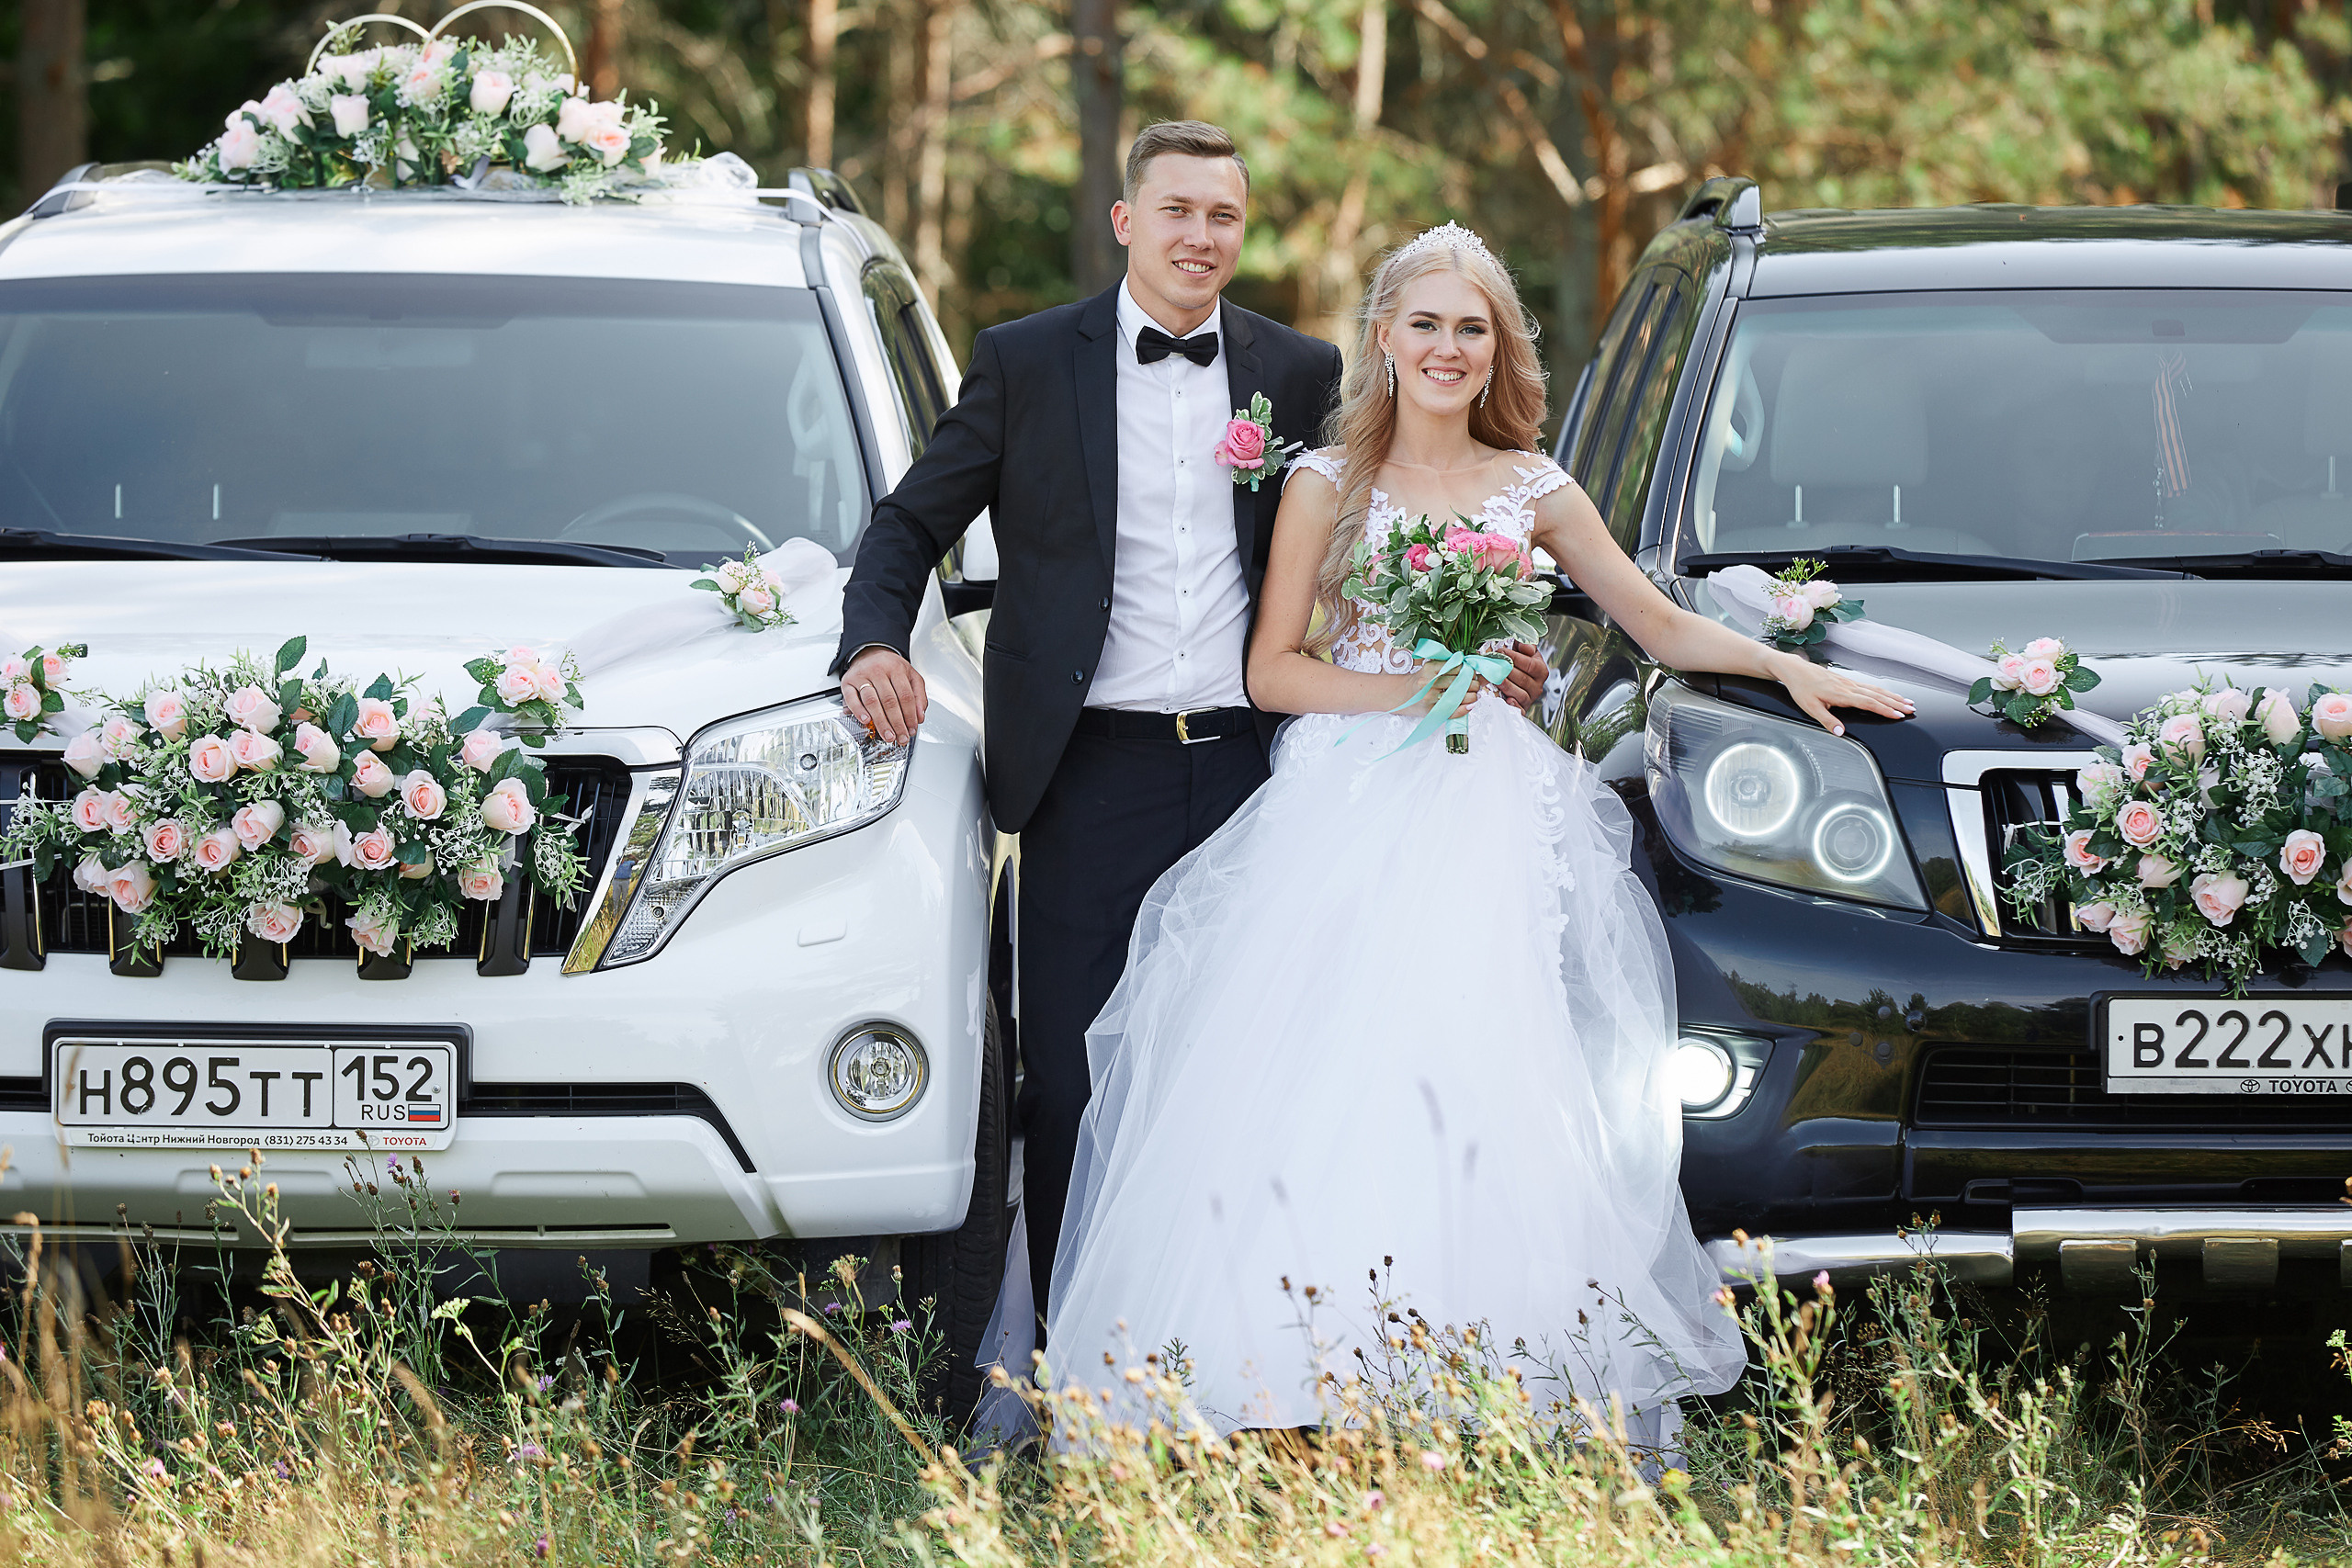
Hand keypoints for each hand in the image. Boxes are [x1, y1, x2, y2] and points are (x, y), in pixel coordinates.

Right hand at [841, 646, 927, 744]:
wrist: (870, 652)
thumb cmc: (891, 667)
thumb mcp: (911, 675)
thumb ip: (919, 695)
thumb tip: (920, 716)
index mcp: (896, 669)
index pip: (906, 696)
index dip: (910, 715)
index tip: (912, 729)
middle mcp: (879, 671)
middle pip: (889, 701)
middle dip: (897, 723)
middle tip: (901, 737)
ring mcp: (862, 676)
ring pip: (872, 701)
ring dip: (881, 722)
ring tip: (887, 735)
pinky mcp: (848, 681)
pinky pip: (852, 698)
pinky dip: (858, 711)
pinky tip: (866, 721)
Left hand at [1500, 641, 1545, 712]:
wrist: (1516, 677)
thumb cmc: (1519, 663)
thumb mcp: (1524, 651)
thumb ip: (1526, 645)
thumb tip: (1526, 647)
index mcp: (1541, 671)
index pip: (1531, 665)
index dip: (1515, 658)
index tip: (1502, 652)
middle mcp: (1537, 686)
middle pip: (1523, 679)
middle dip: (1507, 671)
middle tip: (1494, 664)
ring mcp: (1530, 698)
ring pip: (1520, 694)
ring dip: (1507, 686)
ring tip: (1495, 678)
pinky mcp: (1522, 709)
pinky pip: (1520, 709)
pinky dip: (1514, 705)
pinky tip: (1507, 700)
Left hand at [1773, 654, 1913, 735]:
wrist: (1796, 670)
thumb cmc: (1801, 688)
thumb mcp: (1810, 707)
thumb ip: (1827, 720)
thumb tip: (1840, 732)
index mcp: (1841, 694)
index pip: (1868, 703)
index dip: (1885, 710)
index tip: (1898, 715)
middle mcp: (1848, 687)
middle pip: (1877, 696)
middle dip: (1896, 703)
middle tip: (1911, 708)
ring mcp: (1849, 683)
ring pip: (1876, 690)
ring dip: (1893, 696)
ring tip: (1907, 701)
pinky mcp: (1847, 681)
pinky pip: (1869, 686)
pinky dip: (1883, 691)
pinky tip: (1889, 694)